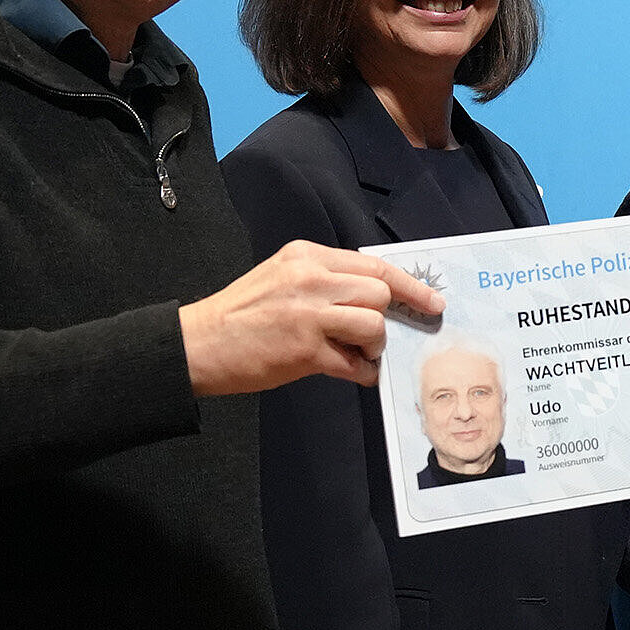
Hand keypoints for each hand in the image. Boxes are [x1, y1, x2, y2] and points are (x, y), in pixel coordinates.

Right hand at [180, 240, 444, 394]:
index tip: (431, 300)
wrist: (198, 345)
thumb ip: (326, 280)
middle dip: (388, 317)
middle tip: (379, 336)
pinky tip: (354, 372)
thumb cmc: (242, 315)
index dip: (408, 285)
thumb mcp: (283, 277)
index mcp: (306, 256)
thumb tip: (376, 298)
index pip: (373, 265)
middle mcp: (310, 279)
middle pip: (379, 292)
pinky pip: (355, 362)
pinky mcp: (304, 350)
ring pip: (373, 324)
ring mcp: (308, 314)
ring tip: (357, 354)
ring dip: (374, 346)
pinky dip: (362, 372)